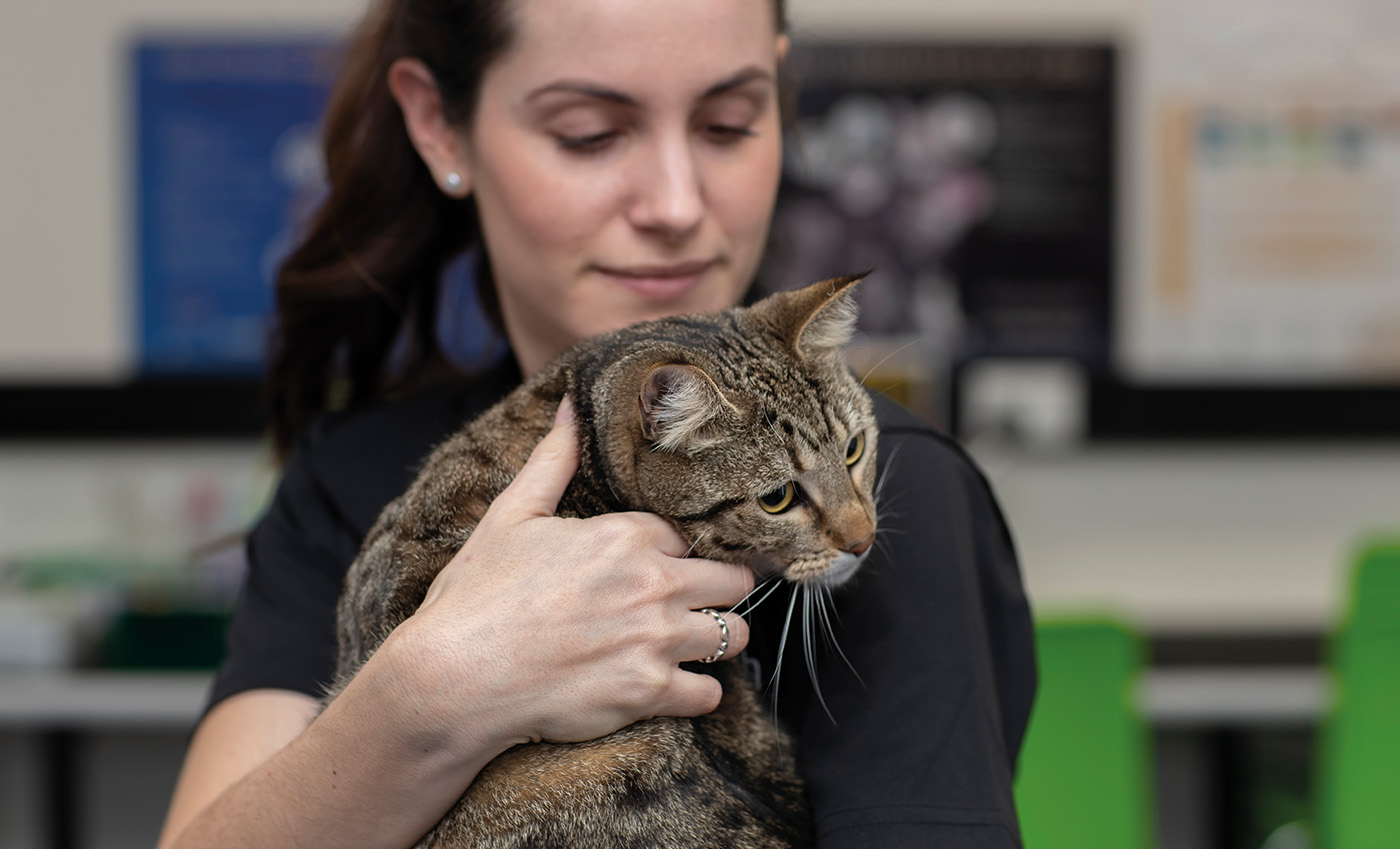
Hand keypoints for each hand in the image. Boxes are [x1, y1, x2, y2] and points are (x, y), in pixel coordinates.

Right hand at [399, 396, 753, 751]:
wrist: (453, 678)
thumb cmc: (476, 597)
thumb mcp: (511, 516)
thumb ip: (553, 461)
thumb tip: (571, 408)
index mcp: (625, 535)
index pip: (692, 533)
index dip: (683, 548)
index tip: (674, 561)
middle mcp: (652, 583)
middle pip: (734, 579)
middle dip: (720, 588)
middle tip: (697, 600)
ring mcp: (656, 640)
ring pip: (734, 634)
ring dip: (718, 637)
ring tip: (692, 641)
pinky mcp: (649, 693)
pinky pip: (709, 695)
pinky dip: (697, 693)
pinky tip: (675, 686)